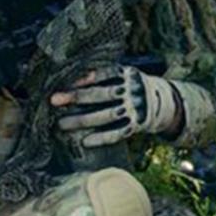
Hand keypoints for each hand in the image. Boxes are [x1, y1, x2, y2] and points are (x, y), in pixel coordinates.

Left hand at [51, 66, 181, 147]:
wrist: (161, 101)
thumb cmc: (130, 87)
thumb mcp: (124, 75)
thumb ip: (105, 77)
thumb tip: (70, 82)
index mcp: (130, 74)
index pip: (107, 73)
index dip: (88, 77)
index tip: (68, 82)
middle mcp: (134, 91)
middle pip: (103, 94)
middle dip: (77, 97)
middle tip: (54, 100)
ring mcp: (135, 109)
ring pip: (107, 115)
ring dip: (83, 120)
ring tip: (61, 124)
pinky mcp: (136, 125)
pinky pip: (117, 133)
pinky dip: (101, 138)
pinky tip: (85, 142)